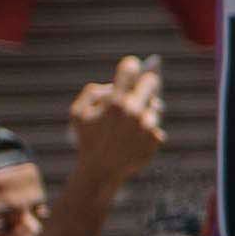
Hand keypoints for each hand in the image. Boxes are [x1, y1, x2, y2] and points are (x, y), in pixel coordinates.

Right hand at [65, 54, 167, 186]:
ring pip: (155, 107)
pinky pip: (156, 127)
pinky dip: (149, 130)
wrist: (100, 170)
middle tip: (148, 80)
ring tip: (140, 114)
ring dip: (148, 109)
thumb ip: (93, 92)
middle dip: (148, 82)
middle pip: (150, 84)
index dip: (131, 65)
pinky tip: (139, 135)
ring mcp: (147, 126)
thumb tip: (112, 86)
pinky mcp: (156, 139)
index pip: (129, 71)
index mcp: (115, 102)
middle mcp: (134, 112)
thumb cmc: (87, 139)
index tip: (134, 65)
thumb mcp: (78, 113)